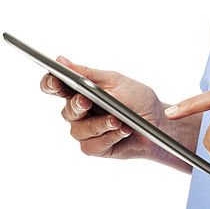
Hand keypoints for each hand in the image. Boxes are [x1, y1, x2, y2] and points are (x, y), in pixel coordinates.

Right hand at [40, 54, 167, 162]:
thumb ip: (88, 74)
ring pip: (80, 130)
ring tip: (118, 120)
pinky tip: (123, 130)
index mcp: (80, 91)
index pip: (56, 87)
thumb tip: (61, 60)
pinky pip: (93, 144)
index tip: (55, 80)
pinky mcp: (95, 148)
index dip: (50, 84)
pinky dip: (110, 136)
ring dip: (100, 124)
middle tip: (86, 101)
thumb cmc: (138, 99)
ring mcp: (86, 131)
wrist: (159, 123)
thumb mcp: (115, 81)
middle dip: (77, 105)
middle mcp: (79, 112)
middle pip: (67, 111)